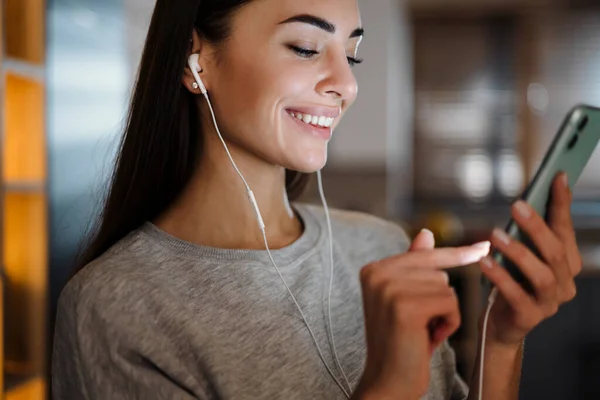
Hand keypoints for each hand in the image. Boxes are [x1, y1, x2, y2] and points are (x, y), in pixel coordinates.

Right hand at [354, 230, 490, 398]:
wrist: (389, 381)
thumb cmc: (402, 342)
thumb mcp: (407, 299)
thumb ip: (414, 266)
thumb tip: (426, 232)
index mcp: (374, 269)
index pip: (424, 255)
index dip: (455, 254)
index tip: (483, 246)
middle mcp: (376, 274)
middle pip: (438, 272)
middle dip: (440, 300)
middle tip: (419, 325)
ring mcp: (388, 289)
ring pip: (446, 287)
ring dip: (444, 313)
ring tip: (422, 331)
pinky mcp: (405, 306)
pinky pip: (449, 302)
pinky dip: (448, 323)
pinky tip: (428, 338)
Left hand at [479, 172, 581, 345]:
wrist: (500, 325)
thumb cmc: (511, 283)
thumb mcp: (522, 254)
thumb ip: (529, 232)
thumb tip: (529, 196)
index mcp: (566, 264)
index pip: (566, 230)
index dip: (562, 204)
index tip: (557, 177)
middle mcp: (564, 283)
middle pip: (556, 252)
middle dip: (537, 227)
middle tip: (517, 205)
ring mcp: (549, 303)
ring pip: (541, 274)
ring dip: (519, 252)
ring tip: (496, 235)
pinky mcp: (529, 317)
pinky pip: (516, 295)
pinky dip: (501, 277)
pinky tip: (485, 261)